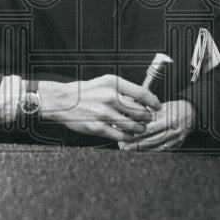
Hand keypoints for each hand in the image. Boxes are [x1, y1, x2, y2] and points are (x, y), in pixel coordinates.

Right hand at [36, 75, 159, 141]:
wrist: (62, 101)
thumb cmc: (85, 92)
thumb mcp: (104, 82)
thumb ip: (123, 89)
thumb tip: (143, 99)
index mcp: (113, 83)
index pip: (142, 93)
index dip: (154, 102)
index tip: (157, 106)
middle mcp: (110, 97)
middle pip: (141, 112)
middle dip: (147, 118)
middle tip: (147, 119)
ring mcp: (104, 114)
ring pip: (133, 126)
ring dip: (140, 129)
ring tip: (140, 128)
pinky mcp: (98, 128)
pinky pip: (121, 135)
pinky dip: (128, 136)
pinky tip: (128, 134)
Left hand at [118, 100, 195, 150]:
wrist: (192, 113)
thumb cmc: (175, 107)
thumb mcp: (163, 107)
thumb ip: (149, 112)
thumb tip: (131, 116)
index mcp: (170, 121)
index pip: (151, 130)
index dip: (137, 134)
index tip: (126, 136)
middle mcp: (174, 132)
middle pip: (152, 140)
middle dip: (136, 144)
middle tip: (123, 146)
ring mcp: (176, 140)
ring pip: (156, 147)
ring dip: (141, 149)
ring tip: (128, 149)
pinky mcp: (177, 145)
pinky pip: (162, 150)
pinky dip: (150, 151)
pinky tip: (140, 151)